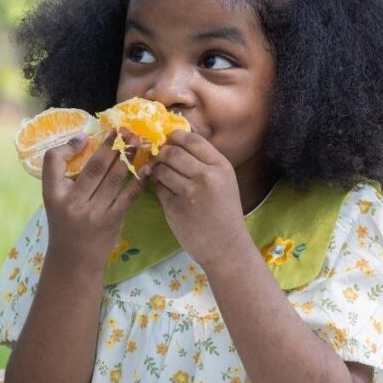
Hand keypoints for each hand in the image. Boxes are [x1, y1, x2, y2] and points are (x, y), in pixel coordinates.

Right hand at [41, 131, 145, 269]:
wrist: (74, 259)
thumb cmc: (65, 224)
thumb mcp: (54, 200)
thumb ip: (64, 175)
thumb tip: (84, 141)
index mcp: (53, 195)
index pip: (52, 162)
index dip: (68, 146)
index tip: (85, 136)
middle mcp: (72, 202)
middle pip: (94, 166)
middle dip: (111, 145)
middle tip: (124, 129)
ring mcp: (94, 212)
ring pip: (114, 177)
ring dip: (128, 157)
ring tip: (137, 141)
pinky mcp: (112, 220)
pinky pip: (128, 195)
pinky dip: (138, 180)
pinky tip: (146, 167)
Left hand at [145, 130, 246, 266]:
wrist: (226, 247)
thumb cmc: (224, 212)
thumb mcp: (224, 181)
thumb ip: (205, 162)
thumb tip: (177, 141)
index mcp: (221, 166)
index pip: (192, 140)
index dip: (176, 136)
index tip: (169, 139)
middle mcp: (206, 176)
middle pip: (172, 152)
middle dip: (161, 152)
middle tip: (159, 157)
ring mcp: (189, 192)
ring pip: (161, 169)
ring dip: (156, 170)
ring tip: (162, 175)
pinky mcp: (174, 207)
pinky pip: (158, 188)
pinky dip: (158, 187)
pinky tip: (166, 192)